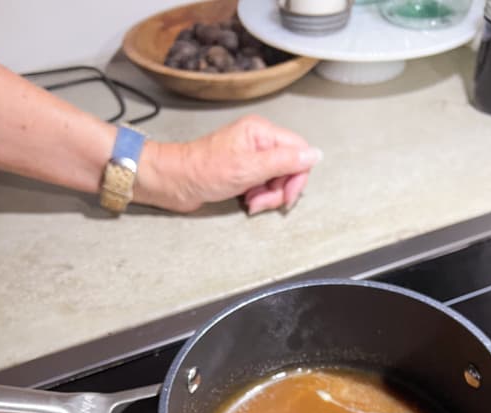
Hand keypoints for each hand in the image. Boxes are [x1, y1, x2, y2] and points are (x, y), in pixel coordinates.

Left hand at [135, 114, 322, 214]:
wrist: (174, 182)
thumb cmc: (203, 171)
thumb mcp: (248, 168)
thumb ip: (284, 161)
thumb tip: (315, 155)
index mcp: (262, 132)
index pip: (299, 151)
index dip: (297, 176)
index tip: (285, 195)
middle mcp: (259, 141)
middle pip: (289, 167)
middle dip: (280, 189)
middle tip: (263, 202)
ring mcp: (251, 157)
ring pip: (277, 179)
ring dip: (268, 196)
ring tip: (251, 202)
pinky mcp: (243, 171)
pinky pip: (264, 185)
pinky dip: (259, 196)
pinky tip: (246, 200)